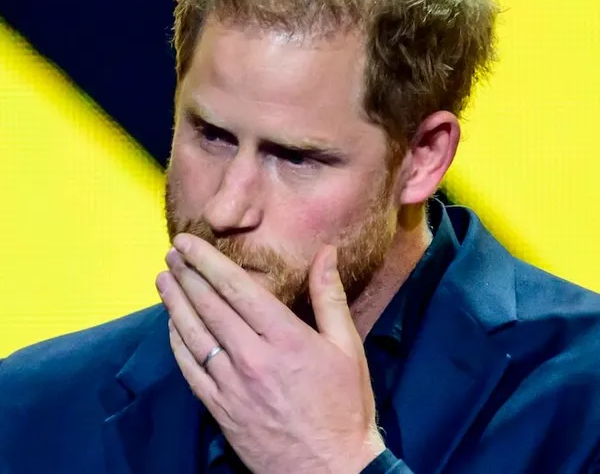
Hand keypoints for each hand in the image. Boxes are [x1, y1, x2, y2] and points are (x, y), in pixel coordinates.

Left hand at [156, 233, 384, 473]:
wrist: (331, 470)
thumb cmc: (344, 404)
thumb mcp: (347, 346)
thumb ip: (330, 296)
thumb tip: (326, 252)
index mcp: (284, 337)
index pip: (236, 288)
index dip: (207, 261)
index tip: (187, 242)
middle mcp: (252, 357)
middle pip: (209, 306)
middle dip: (187, 275)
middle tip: (171, 253)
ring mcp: (231, 385)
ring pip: (193, 335)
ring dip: (175, 303)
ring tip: (163, 279)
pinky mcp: (220, 410)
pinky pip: (190, 370)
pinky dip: (177, 344)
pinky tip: (171, 325)